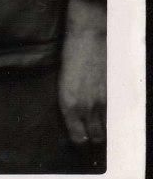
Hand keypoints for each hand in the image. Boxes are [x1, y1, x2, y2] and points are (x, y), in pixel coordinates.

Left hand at [59, 0, 105, 146]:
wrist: (88, 35)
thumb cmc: (70, 55)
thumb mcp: (62, 81)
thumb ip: (69, 100)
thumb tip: (75, 114)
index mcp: (67, 103)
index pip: (77, 136)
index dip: (79, 141)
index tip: (79, 143)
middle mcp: (86, 106)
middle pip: (94, 137)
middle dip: (92, 142)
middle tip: (91, 143)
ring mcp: (102, 101)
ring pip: (107, 130)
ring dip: (103, 133)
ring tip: (100, 135)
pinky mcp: (115, 93)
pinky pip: (115, 115)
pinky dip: (111, 120)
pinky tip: (108, 120)